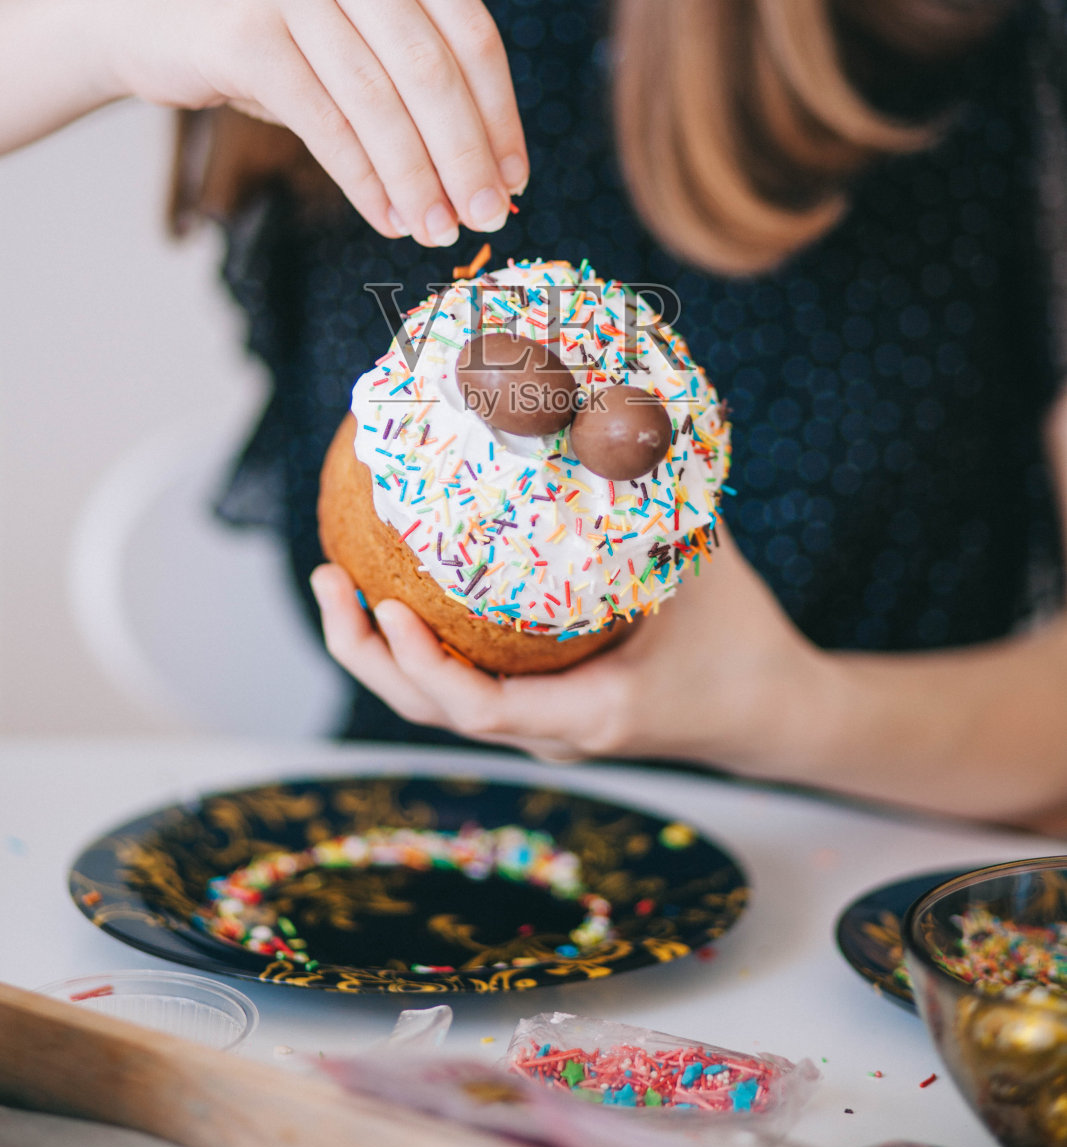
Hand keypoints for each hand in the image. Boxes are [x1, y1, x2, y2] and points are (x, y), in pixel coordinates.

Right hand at [105, 0, 526, 246]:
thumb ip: (417, 69)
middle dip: (465, 155)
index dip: (499, 113)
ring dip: (417, 180)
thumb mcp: (354, 19)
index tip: (515, 177)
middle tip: (487, 218)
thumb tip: (491, 172)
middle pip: (432, 67)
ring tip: (437, 230)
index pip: (471, 30)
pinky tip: (387, 216)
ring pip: (379, 101)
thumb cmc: (274, 27)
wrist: (146, 13)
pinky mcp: (242, 30)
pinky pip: (324, 123)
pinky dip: (364, 180)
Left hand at [311, 522, 838, 770]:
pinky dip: (424, 644)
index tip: (389, 606)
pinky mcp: (543, 710)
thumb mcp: (704, 563)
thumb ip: (652, 500)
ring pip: (439, 702)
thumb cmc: (744, 639)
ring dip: (383, 649)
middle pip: (432, 711)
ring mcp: (542, 727)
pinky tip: (404, 585)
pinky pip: (467, 682)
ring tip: (341, 579)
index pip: (479, 709)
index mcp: (588, 713)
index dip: (423, 663)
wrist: (775, 711)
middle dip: (369, 653)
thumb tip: (606, 414)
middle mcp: (552, 733)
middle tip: (329, 578)